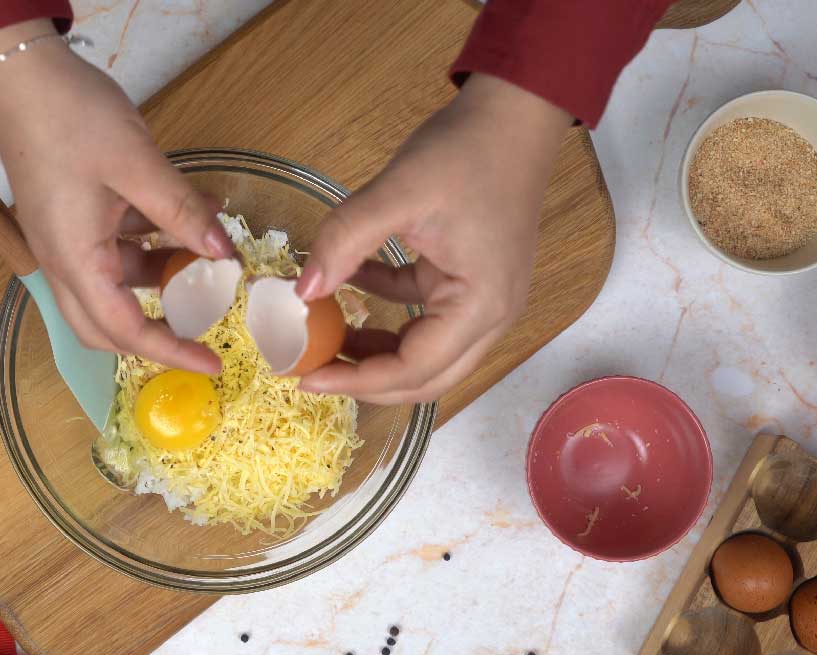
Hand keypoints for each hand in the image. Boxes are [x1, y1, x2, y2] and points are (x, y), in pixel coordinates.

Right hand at [0, 21, 232, 373]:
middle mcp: (64, 260)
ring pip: (117, 281)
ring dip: (164, 276)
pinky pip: (116, 244)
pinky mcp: (71, 213)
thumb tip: (225, 254)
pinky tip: (193, 211)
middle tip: (204, 329)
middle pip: (107, 325)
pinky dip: (154, 238)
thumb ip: (182, 213)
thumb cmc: (70, 116)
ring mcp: (65, 237)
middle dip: (157, 332)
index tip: (212, 363)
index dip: (170, 352)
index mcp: (74, 261)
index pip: (124, 331)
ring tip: (213, 255)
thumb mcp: (137, 165)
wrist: (20, 71)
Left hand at [296, 74, 571, 403]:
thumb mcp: (399, 191)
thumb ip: (346, 240)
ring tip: (322, 340)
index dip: (357, 382)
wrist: (514, 111)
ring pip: (423, 350)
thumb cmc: (468, 150)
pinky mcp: (467, 277)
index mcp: (480, 306)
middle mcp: (490, 315)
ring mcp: (481, 298)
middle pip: (425, 377)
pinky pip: (421, 312)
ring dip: (374, 350)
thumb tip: (302, 291)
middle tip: (308, 371)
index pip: (415, 369)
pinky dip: (383, 309)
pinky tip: (345, 287)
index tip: (306, 377)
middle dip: (366, 381)